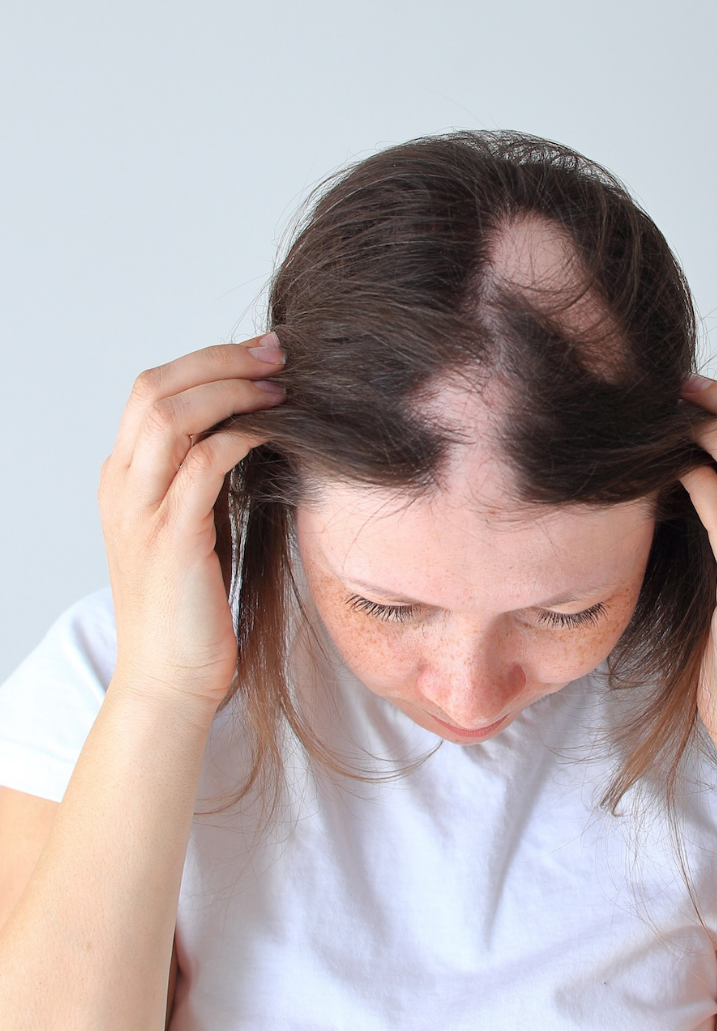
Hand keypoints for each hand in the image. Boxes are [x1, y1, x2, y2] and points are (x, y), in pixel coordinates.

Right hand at [101, 333, 284, 710]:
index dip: (206, 361)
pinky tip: (276, 433)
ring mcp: (140, 510)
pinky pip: (202, 465)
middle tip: (278, 353)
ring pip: (169, 415)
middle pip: (154, 388)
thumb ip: (206, 480)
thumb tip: (253, 431)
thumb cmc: (194, 606)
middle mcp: (122, 485)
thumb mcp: (196, 527)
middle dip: (219, 360)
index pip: (150, 390)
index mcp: (124, 478)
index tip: (263, 353)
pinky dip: (240, 438)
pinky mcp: (171, 537)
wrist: (170, 677)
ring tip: (281, 387)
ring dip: (230, 390)